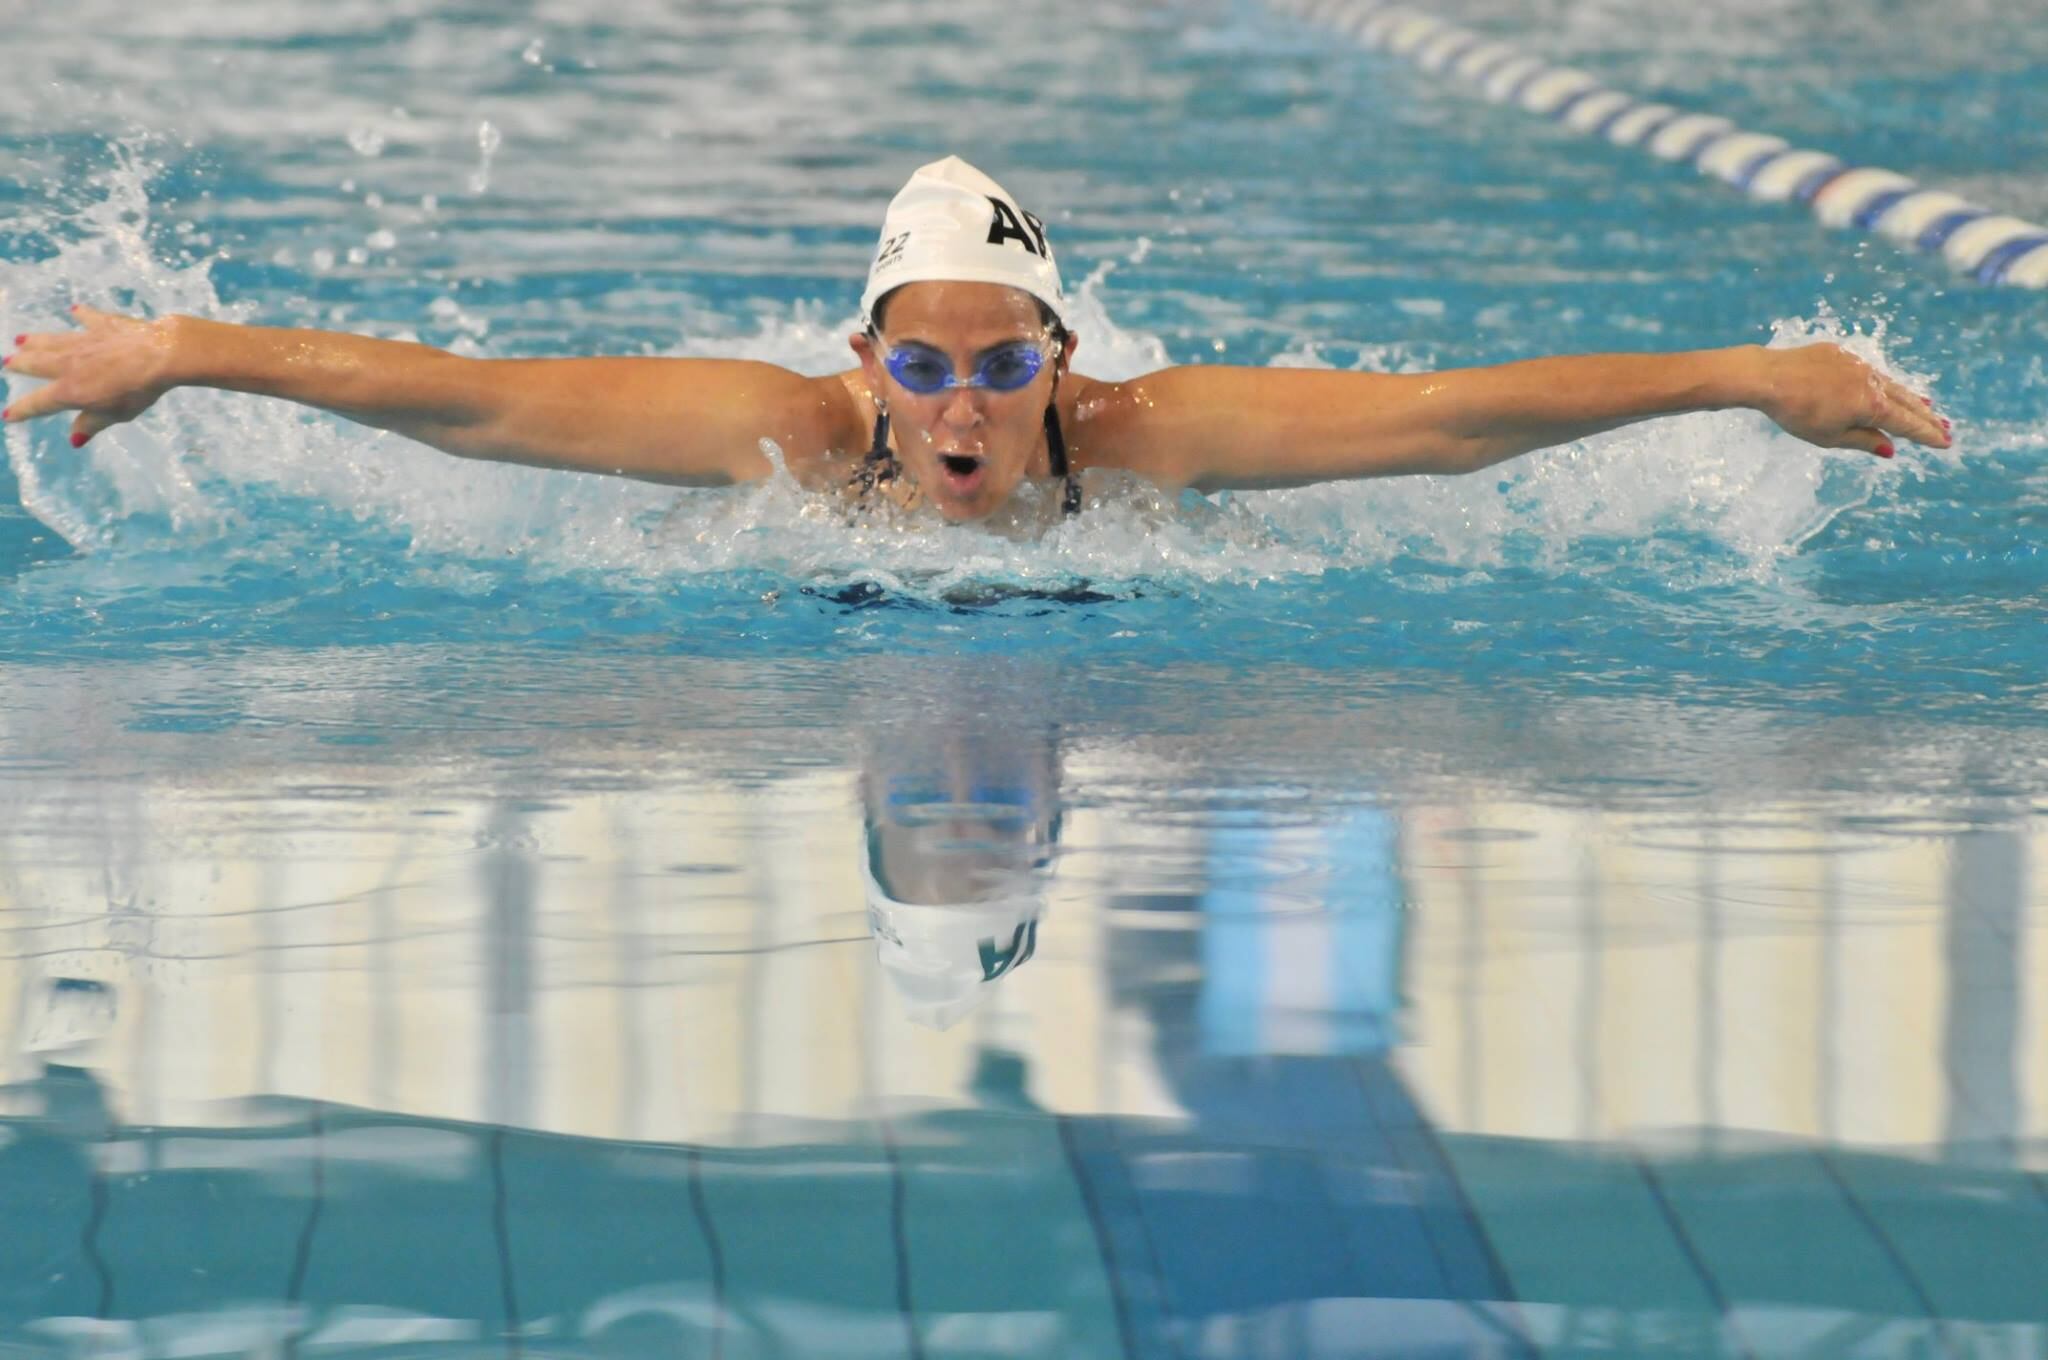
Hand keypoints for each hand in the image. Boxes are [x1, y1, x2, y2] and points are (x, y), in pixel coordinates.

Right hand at [2, 306, 181, 447]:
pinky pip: (88, 318)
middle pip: (36, 364)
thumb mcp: (116, 414)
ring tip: (21, 340)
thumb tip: (73, 439)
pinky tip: (75, 309)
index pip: (38, 403)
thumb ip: (92, 424)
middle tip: (6, 363)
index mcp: (69, 390)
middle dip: (19, 365)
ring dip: (35, 341)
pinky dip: (81, 314)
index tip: (8, 415)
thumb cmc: (139, 390)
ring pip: (52, 341)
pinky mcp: (103, 324)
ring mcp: (84, 341)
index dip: (22, 410)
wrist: (159, 354)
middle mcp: (68, 364)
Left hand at [1754, 342, 1950, 459]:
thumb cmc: (1797, 413)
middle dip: (1926, 417)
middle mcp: (1872, 382)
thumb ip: (1864, 441)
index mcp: (1872, 405)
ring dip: (1908, 398)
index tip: (1945, 442)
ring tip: (1925, 406)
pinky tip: (1884, 387)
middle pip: (1906, 402)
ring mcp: (1858, 365)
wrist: (1770, 377)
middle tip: (1946, 427)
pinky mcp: (1841, 354)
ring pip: (1889, 384)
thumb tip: (1890, 448)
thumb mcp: (1830, 437)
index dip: (1927, 435)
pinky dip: (1882, 383)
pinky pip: (1868, 372)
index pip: (1907, 424)